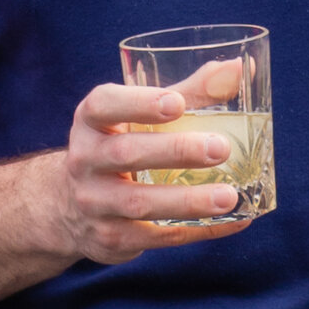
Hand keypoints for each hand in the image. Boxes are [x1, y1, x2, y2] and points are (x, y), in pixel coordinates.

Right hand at [42, 82, 255, 263]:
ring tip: (229, 196)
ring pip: (140, 202)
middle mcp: (85, 161)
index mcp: (91, 122)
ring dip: (188, 200)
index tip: (177, 103)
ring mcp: (95, 204)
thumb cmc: (120, 146)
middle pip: (127, 153)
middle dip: (176, 151)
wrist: (71, 207)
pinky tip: (233, 221)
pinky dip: (199, 230)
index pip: (104, 105)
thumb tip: (237, 69)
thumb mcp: (140, 117)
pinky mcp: (111, 238)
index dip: (139, 103)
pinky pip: (157, 237)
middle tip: (221, 148)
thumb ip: (187, 93)